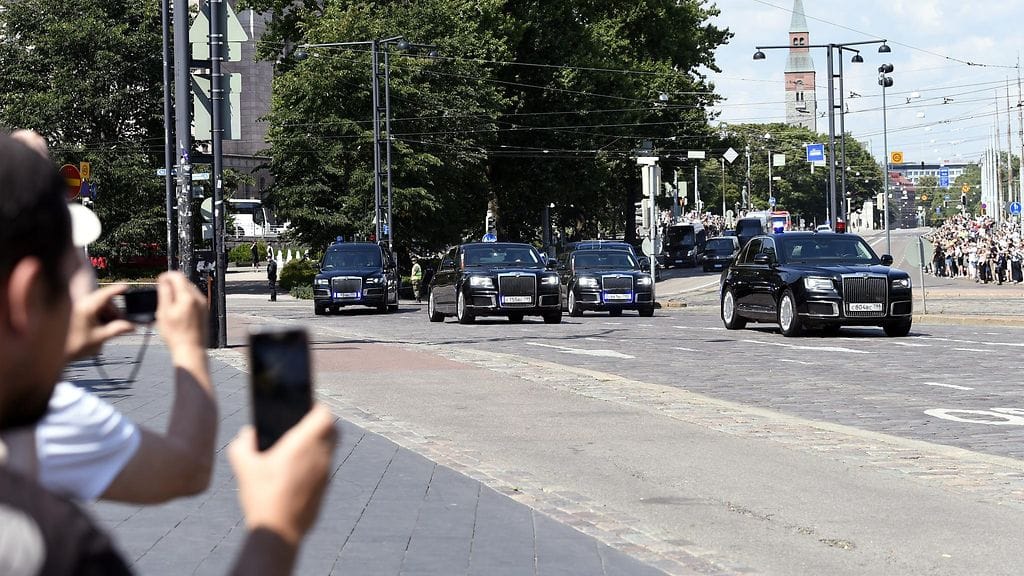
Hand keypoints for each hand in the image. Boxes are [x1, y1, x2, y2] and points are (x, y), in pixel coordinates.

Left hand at [64, 283, 134, 361]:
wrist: (54, 354)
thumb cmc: (75, 345)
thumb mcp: (100, 338)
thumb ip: (117, 330)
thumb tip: (132, 326)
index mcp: (88, 308)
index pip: (105, 294)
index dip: (117, 290)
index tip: (127, 286)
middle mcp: (82, 305)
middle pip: (104, 302)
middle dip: (115, 312)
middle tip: (122, 325)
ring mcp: (78, 309)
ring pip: (99, 307)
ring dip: (107, 315)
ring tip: (109, 330)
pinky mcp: (76, 314)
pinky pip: (92, 311)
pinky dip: (99, 317)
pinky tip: (100, 329)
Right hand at [155, 271, 207, 361]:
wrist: (191, 350)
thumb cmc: (176, 335)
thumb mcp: (164, 312)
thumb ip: (165, 293)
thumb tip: (164, 280)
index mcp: (188, 296)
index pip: (178, 276)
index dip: (166, 276)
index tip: (159, 281)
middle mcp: (198, 299)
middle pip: (185, 282)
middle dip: (173, 283)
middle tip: (162, 292)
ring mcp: (203, 305)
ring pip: (190, 291)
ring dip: (179, 292)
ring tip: (169, 304)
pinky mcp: (205, 312)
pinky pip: (194, 300)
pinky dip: (185, 300)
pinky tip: (178, 311)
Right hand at [228, 405, 337, 545]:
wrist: (279, 532)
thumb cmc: (261, 497)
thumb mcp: (243, 467)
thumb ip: (242, 444)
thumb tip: (248, 433)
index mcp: (302, 446)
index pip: (325, 415)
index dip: (317, 407)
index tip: (305, 407)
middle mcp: (319, 456)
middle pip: (333, 429)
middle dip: (321, 423)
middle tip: (303, 424)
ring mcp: (326, 473)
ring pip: (331, 447)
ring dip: (320, 442)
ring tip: (299, 444)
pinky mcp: (326, 487)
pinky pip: (326, 465)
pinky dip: (317, 460)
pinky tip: (299, 467)